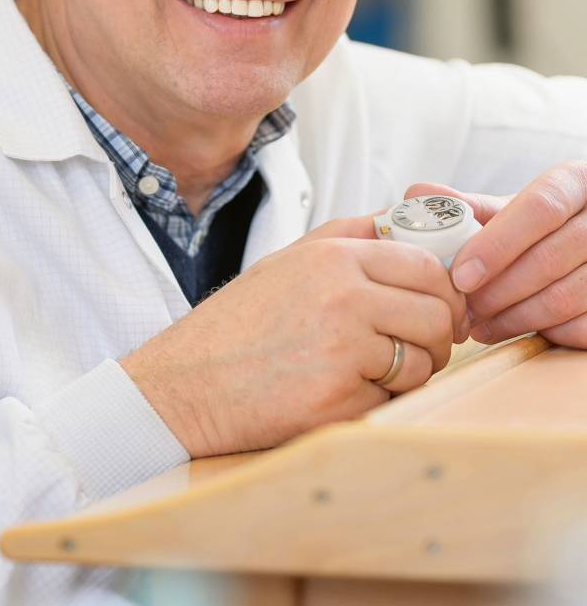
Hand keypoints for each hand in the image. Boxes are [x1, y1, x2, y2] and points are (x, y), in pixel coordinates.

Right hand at [120, 215, 467, 456]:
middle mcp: (342, 295)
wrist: (184, 383)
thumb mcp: (291, 260)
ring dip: (409, 374)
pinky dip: (377, 403)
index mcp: (333, 256)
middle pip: (435, 313)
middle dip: (438, 336)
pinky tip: (340, 395)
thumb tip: (414, 226)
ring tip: (370, 373)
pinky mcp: (337, 400)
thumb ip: (353, 239)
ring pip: (421, 361)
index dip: (445, 291)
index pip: (426, 265)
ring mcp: (342, 348)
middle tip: (422, 348)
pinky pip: (392, 401)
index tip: (442, 309)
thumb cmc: (239, 323)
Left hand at [406, 164, 586, 348]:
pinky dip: (541, 332)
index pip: (539, 208)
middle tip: (461, 309)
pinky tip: (510, 329)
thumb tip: (416, 196)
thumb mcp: (509, 210)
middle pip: (550, 258)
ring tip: (477, 324)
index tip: (461, 276)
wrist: (577, 245)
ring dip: (513, 317)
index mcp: (576, 182)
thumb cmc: (537, 228)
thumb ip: (469, 206)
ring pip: (564, 297)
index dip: (497, 245)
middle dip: (497, 290)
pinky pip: (580, 327)